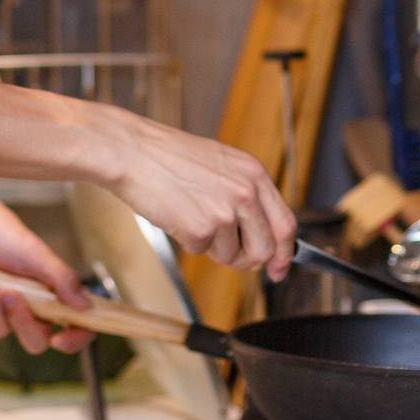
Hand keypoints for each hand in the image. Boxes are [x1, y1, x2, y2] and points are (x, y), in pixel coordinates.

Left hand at [0, 175, 94, 354]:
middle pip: (34, 341)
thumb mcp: (35, 253)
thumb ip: (62, 279)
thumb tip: (87, 305)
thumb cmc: (1, 231)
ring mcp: (0, 312)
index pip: (75, 325)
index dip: (75, 339)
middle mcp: (29, 307)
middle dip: (20, 319)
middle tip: (10, 293)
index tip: (60, 338)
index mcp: (51, 293)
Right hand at [104, 114, 295, 282]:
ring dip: (213, 248)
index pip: (286, 224)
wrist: (133, 151)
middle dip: (249, 260)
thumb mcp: (221, 165)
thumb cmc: (169, 156)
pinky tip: (177, 216)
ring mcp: (225, 212)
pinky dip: (189, 242)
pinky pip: (203, 252)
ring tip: (192, 217)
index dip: (285, 253)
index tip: (279, 269)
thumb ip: (246, 194)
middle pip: (266, 249)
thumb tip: (260, 233)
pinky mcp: (201, 229)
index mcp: (254, 173)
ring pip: (233, 256)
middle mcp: (246, 192)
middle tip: (232, 257)